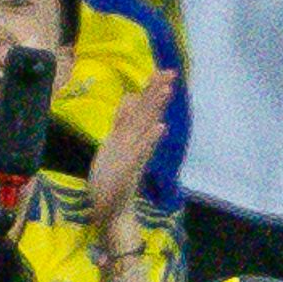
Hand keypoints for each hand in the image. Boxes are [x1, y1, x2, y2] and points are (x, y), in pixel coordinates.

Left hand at [82, 67, 176, 226]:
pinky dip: (151, 140)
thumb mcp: (112, 145)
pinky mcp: (130, 170)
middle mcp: (134, 145)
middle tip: (171, 72)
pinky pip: (142, 152)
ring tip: (168, 90)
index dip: (151, 91)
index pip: (142, 110)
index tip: (162, 71)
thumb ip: (122, 123)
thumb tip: (131, 100)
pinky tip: (161, 128)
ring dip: (157, 109)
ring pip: (146, 128)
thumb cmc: (111, 179)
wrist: (112, 210)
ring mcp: (134, 156)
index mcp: (129, 139)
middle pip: (147, 113)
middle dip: (157, 92)